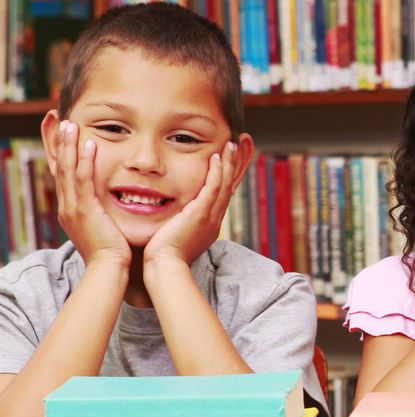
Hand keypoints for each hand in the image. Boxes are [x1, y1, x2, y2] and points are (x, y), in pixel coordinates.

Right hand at [53, 121, 131, 268]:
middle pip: (59, 167)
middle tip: (59, 120)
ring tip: (70, 124)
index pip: (64, 174)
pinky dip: (84, 162)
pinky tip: (89, 145)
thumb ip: (105, 213)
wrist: (109, 270)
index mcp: (72, 209)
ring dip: (69, 146)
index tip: (63, 134)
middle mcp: (67, 206)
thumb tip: (114, 204)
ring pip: (67, 170)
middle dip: (59, 143)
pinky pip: (82, 181)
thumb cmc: (114, 253)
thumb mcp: (105, 227)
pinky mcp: (83, 211)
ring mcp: (72, 208)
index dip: (62, 153)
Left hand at [143, 142, 237, 266]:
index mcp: (210, 223)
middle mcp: (215, 218)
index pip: (224, 193)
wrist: (165, 266)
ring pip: (225, 184)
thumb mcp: (176, 235)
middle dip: (237, 164)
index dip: (230, 175)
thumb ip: (178, 222)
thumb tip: (173, 216)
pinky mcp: (201, 214)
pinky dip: (217, 171)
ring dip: (229, 162)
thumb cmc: (164, 255)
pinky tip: (216, 156)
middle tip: (242, 145)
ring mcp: (210, 216)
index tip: (232, 159)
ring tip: (232, 144)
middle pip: (231, 185)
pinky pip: (213, 188)